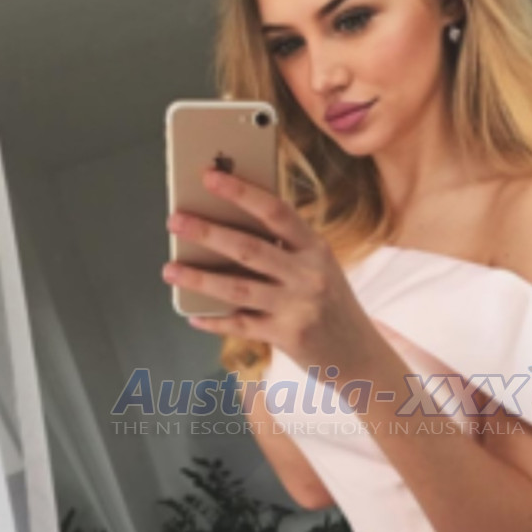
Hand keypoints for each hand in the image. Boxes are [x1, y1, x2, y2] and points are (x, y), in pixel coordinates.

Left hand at [163, 169, 378, 376]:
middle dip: (208, 232)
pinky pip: (241, 325)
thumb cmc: (330, 304)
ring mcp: (298, 307)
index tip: (210, 177)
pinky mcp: (288, 336)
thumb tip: (225, 228)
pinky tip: (194, 316)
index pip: (276, 211)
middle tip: (176, 221)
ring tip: (170, 269)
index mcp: (316, 248)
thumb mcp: (319, 267)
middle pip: (249, 248)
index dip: (241, 192)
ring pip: (238, 288)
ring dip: (199, 277)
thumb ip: (283, 249)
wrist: (360, 354)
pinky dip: (214, 320)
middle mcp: (309, 275)